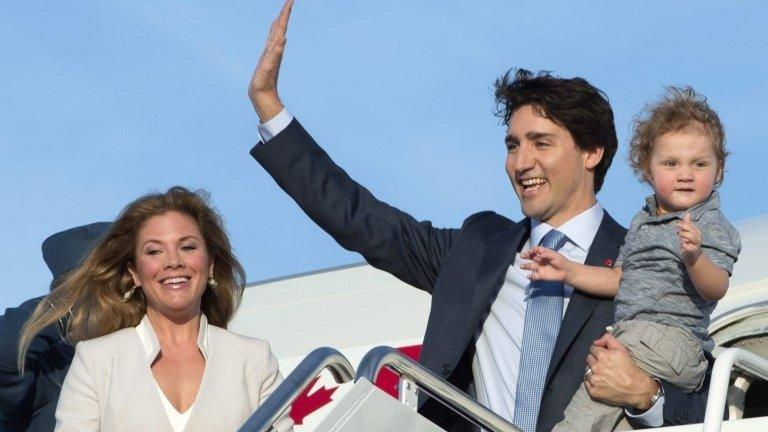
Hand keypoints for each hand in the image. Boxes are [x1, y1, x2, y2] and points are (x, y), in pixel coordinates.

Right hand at [248, 0, 293, 121]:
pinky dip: (274, 33)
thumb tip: (283, 39)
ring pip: (277, 33)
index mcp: (276, 48)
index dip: (285, 14)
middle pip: (281, 27)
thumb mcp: (269, 67)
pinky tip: (276, 32)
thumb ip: (275, 53)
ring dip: (280, 23)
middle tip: (289, 2)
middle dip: (285, 14)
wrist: (263, 95)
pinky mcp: (267, 57)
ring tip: (282, 13)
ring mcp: (271, 53)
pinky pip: (271, 41)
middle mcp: (275, 49)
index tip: (290, 1)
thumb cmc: (264, 83)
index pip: (282, 28)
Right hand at [520, 246, 570, 281]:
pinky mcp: (541, 275)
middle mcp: (540, 260)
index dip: (532, 250)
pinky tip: (528, 276)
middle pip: (531, 257)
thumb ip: (546, 255)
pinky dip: (531, 276)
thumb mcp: (555, 255)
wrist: (566, 272)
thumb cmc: (561, 262)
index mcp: (544, 254)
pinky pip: (534, 276)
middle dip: (526, 256)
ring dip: (526, 266)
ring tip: (521, 266)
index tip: (531, 251)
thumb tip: (539, 256)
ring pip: (531, 266)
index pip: (536, 250)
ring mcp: (540, 268)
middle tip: (522, 256)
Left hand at [585, 333, 658, 410]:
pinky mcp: (593, 391)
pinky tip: (601, 382)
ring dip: (593, 371)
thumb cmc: (630, 369)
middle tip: (605, 366)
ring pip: (587, 371)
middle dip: (595, 361)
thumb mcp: (622, 350)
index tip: (605, 357)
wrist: (637, 389)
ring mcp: (594, 380)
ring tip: (604, 375)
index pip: (592, 349)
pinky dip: (591, 382)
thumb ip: (608, 340)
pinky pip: (586, 383)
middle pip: (589, 359)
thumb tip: (596, 342)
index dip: (599, 352)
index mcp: (602, 356)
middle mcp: (596, 367)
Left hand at [677, 212, 701, 265]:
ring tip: (681, 239)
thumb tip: (687, 213)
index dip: (682, 224)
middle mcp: (698, 237)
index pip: (689, 225)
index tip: (676, 224)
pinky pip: (688, 247)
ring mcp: (696, 244)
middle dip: (683, 229)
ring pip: (691, 237)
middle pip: (691, 230)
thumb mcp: (688, 232)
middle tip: (677, 232)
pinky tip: (682, 245)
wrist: (692, 256)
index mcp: (696, 232)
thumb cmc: (689, 242)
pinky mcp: (693, 251)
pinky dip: (684, 245)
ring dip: (683, 236)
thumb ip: (687, 223)